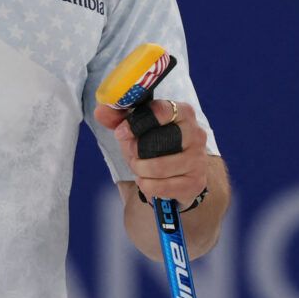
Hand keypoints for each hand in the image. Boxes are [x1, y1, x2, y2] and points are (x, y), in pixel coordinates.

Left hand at [95, 97, 210, 204]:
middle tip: (131, 154)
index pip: (160, 111)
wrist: (179, 173)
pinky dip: (146, 186)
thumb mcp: (137, 127)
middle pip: (156, 142)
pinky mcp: (195, 182)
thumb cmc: (157, 144)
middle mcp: (196, 134)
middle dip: (134, 151)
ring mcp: (198, 160)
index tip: (121, 133)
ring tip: (139, 168)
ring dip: (139, 170)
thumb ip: (118, 116)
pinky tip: (147, 181)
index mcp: (183, 113)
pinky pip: (160, 186)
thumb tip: (100, 111)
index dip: (135, 123)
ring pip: (157, 168)